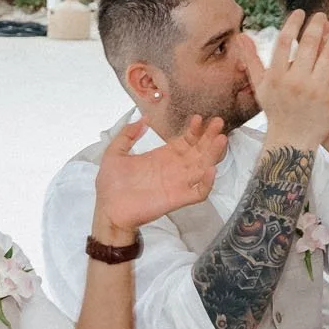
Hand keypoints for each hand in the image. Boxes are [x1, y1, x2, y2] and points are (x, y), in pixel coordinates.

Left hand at [93, 116, 227, 240]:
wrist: (107, 210)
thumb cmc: (110, 184)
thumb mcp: (115, 153)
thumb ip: (127, 135)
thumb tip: (143, 120)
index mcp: (163, 156)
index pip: (186, 141)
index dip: (194, 130)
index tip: (198, 118)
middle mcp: (175, 168)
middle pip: (199, 151)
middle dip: (210, 137)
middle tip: (218, 122)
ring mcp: (178, 183)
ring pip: (203, 167)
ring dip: (214, 154)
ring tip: (221, 139)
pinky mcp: (178, 199)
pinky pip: (199, 192)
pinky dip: (207, 182)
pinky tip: (210, 169)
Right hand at [236, 11, 328, 156]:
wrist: (293, 140)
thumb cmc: (276, 110)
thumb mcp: (260, 86)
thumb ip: (251, 59)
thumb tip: (241, 35)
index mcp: (277, 76)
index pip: (286, 40)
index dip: (294, 22)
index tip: (300, 13)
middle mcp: (296, 81)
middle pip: (310, 43)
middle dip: (317, 24)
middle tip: (321, 16)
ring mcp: (317, 90)